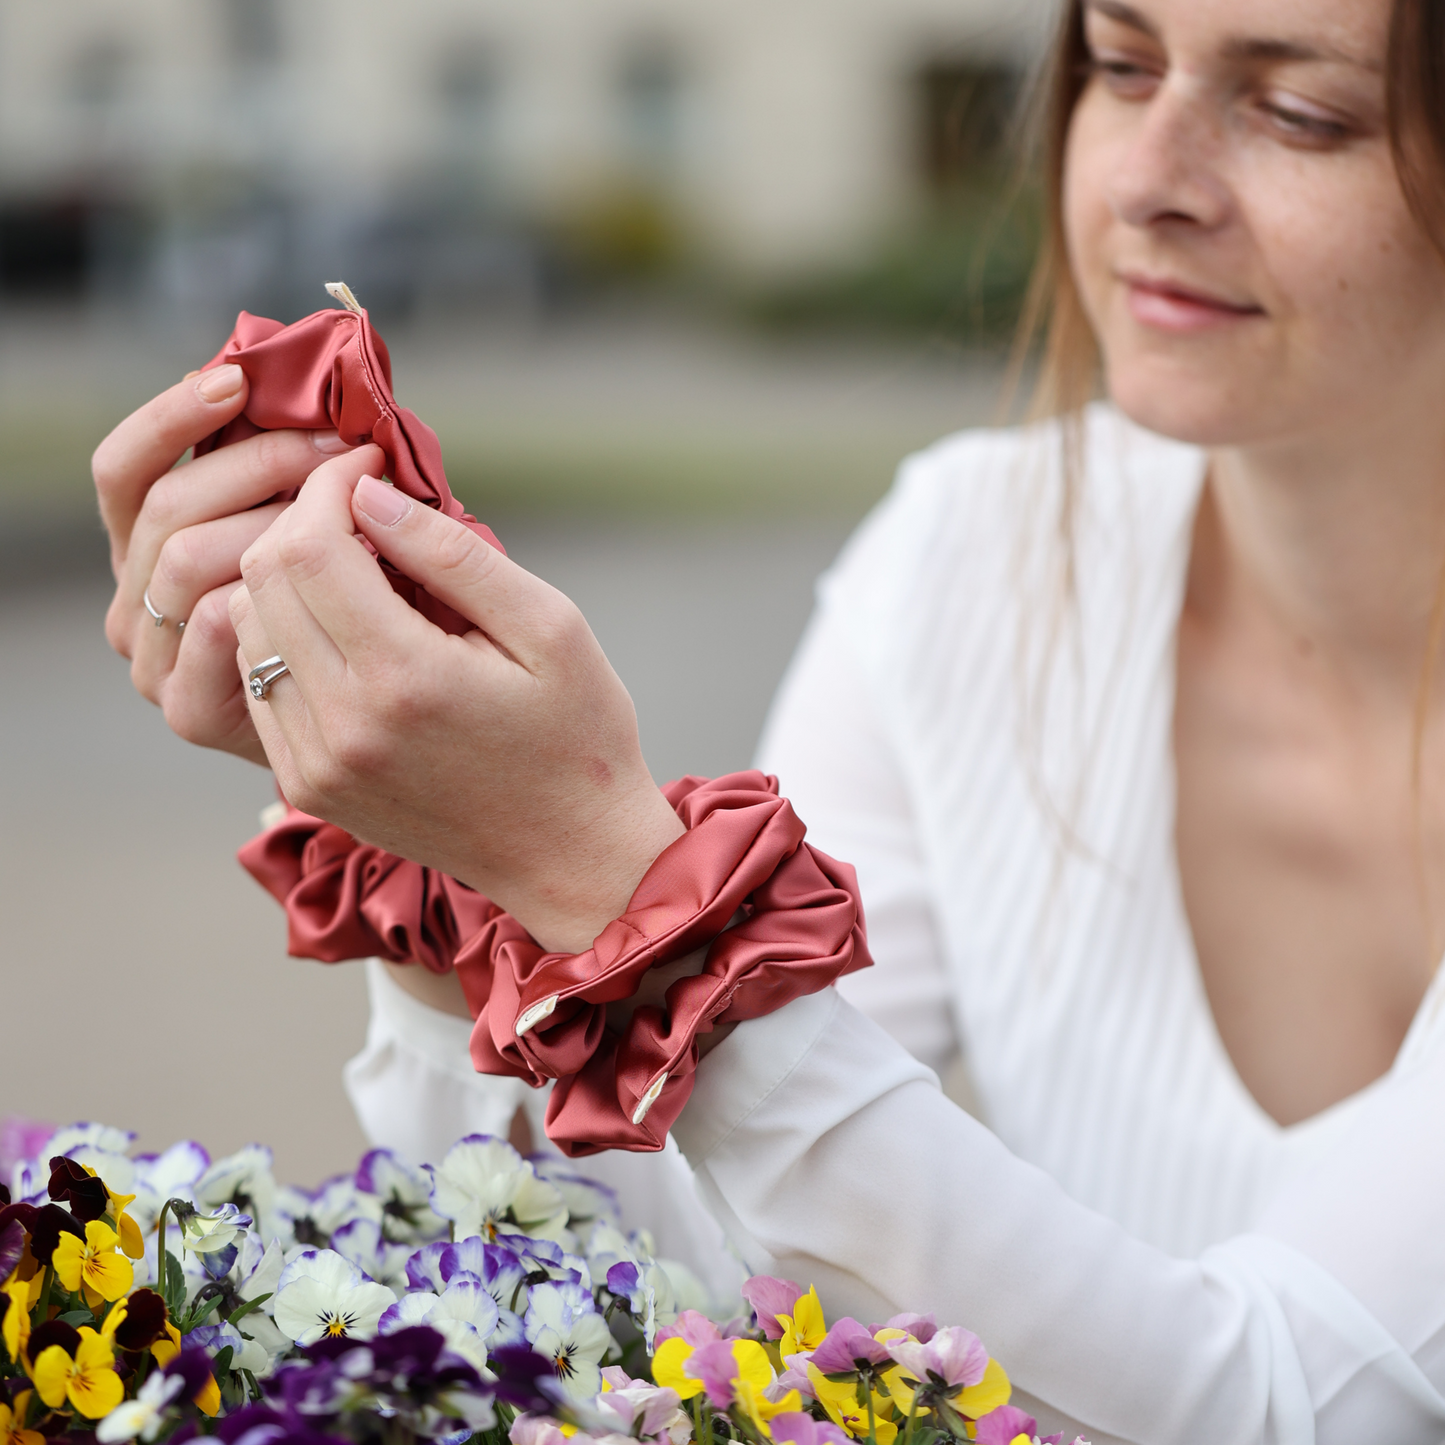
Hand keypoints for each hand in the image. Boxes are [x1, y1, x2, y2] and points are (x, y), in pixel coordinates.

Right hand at [93, 365, 355, 761]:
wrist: (379, 728)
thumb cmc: (356, 613)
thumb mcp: (311, 532)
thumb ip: (289, 474)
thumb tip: (304, 387)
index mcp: (145, 548)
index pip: (125, 469)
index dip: (171, 417)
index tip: (237, 381)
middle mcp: (134, 601)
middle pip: (168, 506)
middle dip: (261, 463)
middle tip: (342, 450)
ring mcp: (152, 659)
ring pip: (186, 558)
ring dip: (274, 521)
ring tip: (351, 511)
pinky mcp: (187, 708)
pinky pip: (212, 626)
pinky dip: (267, 591)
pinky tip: (328, 578)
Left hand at [232, 464, 684, 953]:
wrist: (571, 856)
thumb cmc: (578, 736)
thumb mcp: (549, 628)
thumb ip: (453, 555)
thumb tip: (372, 495)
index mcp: (405, 677)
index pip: (309, 548)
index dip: (327, 487)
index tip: (366, 468)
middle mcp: (342, 724)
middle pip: (262, 582)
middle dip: (301, 523)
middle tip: (359, 511)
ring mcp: (316, 762)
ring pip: (246, 629)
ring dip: (288, 582)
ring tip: (357, 573)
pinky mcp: (309, 784)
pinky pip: (261, 684)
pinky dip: (288, 640)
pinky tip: (349, 634)